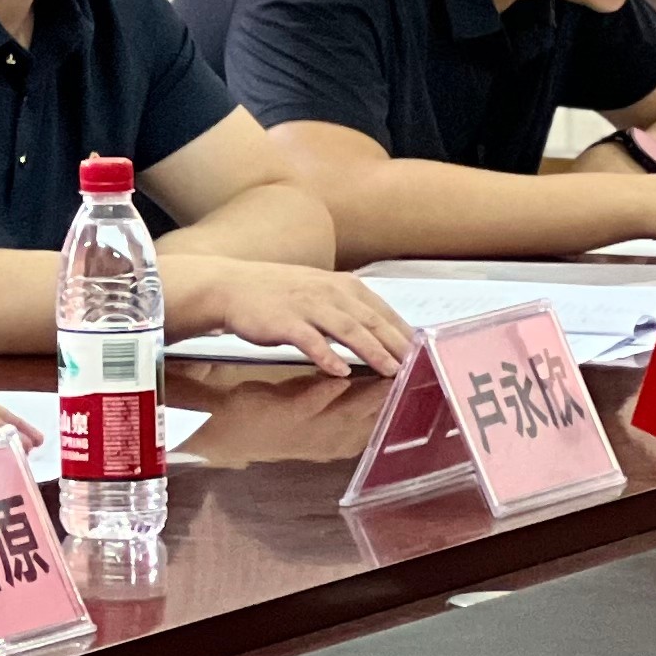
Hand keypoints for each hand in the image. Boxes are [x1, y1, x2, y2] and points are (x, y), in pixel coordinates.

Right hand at [176, 259, 411, 377]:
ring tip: (391, 370)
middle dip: (397, 344)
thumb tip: (383, 335)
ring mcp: (306, 306)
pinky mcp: (284, 321)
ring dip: (372, 351)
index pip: (382, 311)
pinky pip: (309, 340)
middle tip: (418, 366)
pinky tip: (339, 370)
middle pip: (371, 321)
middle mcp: (328, 292)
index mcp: (341, 285)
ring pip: (347, 329)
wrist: (231, 286)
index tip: (424, 353)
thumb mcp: (319, 293)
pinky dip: (326, 355)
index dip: (403, 333)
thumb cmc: (277, 294)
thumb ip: (350, 311)